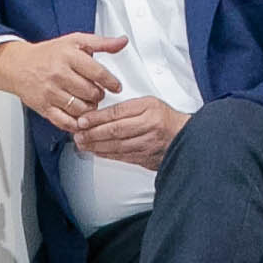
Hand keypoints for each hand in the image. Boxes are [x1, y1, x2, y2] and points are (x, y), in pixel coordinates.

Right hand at [0, 32, 126, 123]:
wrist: (18, 65)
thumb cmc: (48, 54)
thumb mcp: (75, 41)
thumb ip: (101, 43)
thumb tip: (122, 41)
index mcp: (68, 56)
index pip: (98, 73)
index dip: (111, 82)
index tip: (116, 87)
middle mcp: (59, 74)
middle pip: (91, 93)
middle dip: (99, 95)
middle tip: (97, 93)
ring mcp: (50, 92)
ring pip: (81, 109)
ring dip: (89, 109)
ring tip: (88, 103)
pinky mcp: (44, 107)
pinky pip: (65, 122)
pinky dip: (76, 123)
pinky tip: (78, 117)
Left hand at [69, 94, 183, 170]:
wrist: (184, 137)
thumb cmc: (165, 119)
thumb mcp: (148, 104)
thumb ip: (127, 108)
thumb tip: (100, 115)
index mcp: (149, 109)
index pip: (118, 113)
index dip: (97, 118)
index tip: (83, 120)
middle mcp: (149, 127)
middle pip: (115, 131)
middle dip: (92, 133)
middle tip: (78, 134)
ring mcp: (148, 144)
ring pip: (117, 146)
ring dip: (96, 146)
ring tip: (82, 143)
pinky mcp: (146, 158)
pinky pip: (122, 157)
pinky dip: (106, 155)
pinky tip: (96, 152)